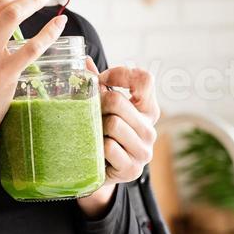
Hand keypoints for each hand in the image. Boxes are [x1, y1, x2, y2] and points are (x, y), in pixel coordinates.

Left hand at [85, 55, 159, 185]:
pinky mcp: (132, 169)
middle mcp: (150, 129)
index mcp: (148, 109)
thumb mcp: (103, 108)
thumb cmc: (102, 134)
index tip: (102, 81)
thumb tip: (83, 61)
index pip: (144, 78)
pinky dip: (98, 148)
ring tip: (95, 135)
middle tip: (91, 115)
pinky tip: (97, 152)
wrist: (100, 173)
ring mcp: (143, 151)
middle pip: (117, 101)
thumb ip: (97, 85)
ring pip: (113, 124)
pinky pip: (109, 147)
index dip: (119, 74)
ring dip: (96, 128)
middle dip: (97, 105)